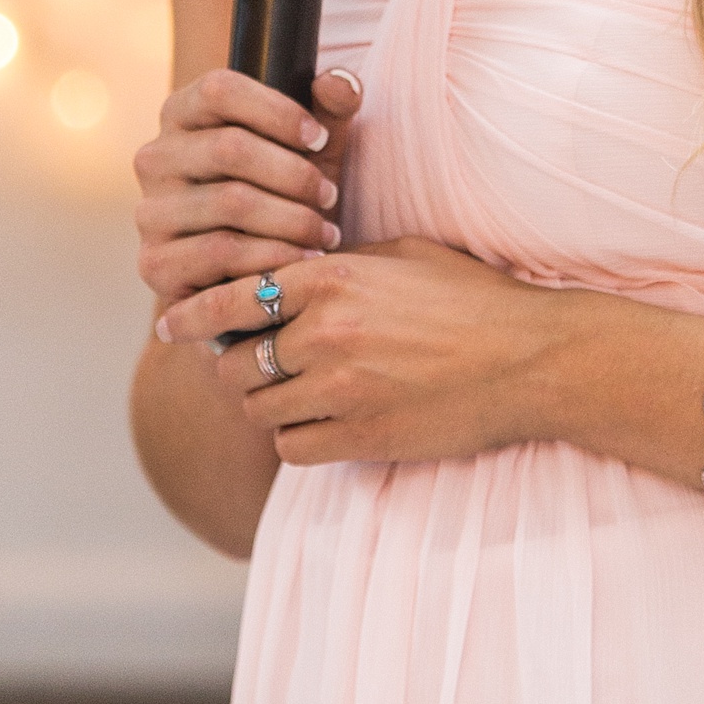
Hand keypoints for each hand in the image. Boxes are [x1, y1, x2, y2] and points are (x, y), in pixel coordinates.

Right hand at [133, 65, 361, 310]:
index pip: (219, 89)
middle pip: (229, 147)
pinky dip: (273, 257)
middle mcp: (156, 158)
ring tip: (326, 233)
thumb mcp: (310, 151)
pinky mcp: (156, 263)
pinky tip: (303, 262)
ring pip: (230, 201)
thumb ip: (330, 111)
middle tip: (331, 196)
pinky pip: (221, 253)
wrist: (247, 273)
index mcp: (183, 115)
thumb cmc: (282, 196)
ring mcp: (150, 211)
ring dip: (292, 219)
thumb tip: (339, 83)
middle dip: (294, 174)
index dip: (277, 110)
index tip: (320, 138)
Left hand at [159, 235, 590, 467]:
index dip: (193, 316)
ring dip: (267, 404)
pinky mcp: (361, 438)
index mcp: (332, 277)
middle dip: (235, 366)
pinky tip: (320, 423)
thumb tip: (289, 272)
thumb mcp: (404, 256)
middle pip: (236, 362)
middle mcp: (326, 333)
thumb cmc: (473, 299)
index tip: (172, 327)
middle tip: (251, 365)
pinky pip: (292, 448)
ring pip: (259, 409)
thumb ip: (340, 263)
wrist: (531, 361)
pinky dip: (296, 438)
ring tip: (292, 394)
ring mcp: (341, 390)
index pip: (232, 297)